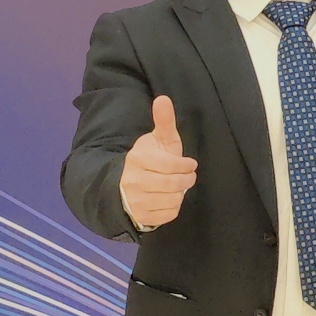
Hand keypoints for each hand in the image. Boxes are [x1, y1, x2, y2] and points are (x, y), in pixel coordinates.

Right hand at [121, 95, 198, 228]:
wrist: (125, 186)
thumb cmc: (150, 159)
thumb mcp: (158, 140)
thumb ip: (164, 121)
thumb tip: (163, 98)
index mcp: (138, 159)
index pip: (170, 165)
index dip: (185, 165)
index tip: (190, 164)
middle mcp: (134, 181)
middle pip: (173, 184)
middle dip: (187, 180)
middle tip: (189, 176)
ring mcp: (136, 201)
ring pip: (172, 199)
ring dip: (181, 193)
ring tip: (178, 186)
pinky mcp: (141, 217)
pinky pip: (169, 214)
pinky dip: (174, 206)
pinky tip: (169, 198)